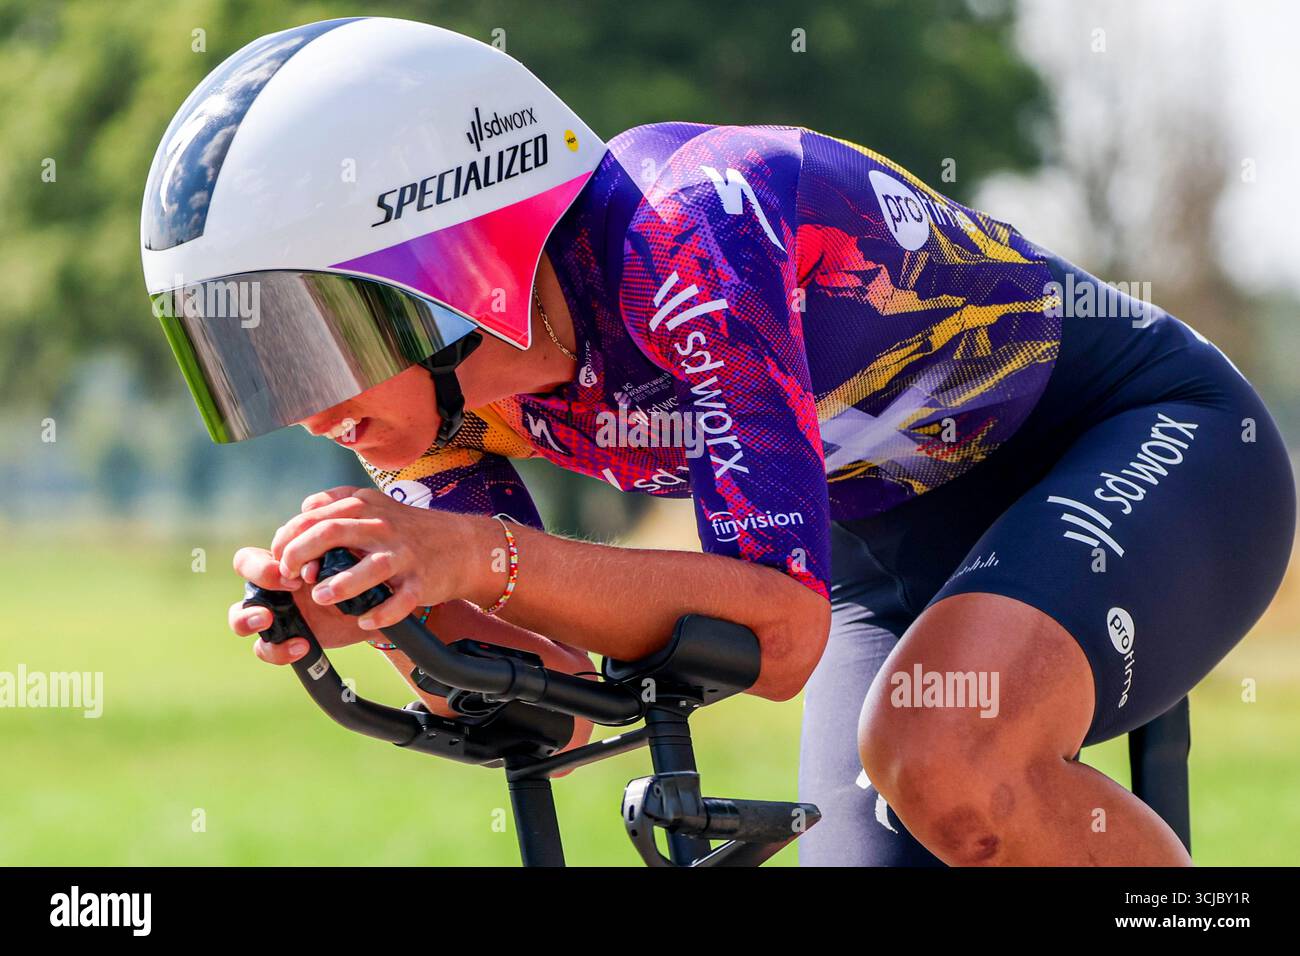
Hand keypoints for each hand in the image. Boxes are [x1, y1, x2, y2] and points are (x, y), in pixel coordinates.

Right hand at [228, 546, 370, 663]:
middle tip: (288, 588)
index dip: (266, 566)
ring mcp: (272, 614)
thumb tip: (311, 565)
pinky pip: (265, 648)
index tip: (297, 576)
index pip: (250, 559)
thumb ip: (328, 556)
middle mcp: (270, 586)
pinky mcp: (282, 640)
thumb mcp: (344, 563)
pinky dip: (279, 650)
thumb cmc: (354, 578)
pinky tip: (302, 646)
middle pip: (242, 577)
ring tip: (267, 620)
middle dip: (259, 577)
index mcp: (280, 563)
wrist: (371, 608)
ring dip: (245, 619)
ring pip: (238, 618)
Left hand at [270, 486, 490, 630]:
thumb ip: (337, 502)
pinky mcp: (420, 582)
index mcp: (364, 506)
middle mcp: (382, 527)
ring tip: (321, 597)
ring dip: (339, 584)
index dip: (288, 539)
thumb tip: (303, 509)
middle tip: (289, 578)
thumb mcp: (374, 503)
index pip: (314, 517)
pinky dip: (380, 614)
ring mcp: (403, 555)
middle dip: (300, 555)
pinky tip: (364, 620)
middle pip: (331, 533)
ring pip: (368, 568)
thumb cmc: (408, 529)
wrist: (462, 545)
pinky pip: (398, 602)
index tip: (279, 559)